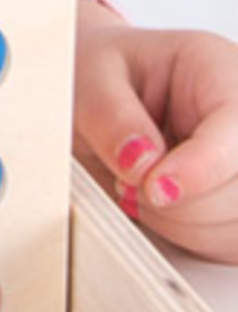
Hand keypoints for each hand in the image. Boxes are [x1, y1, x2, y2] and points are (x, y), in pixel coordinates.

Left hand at [72, 0, 237, 263]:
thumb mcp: (89, 77)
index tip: (155, 188)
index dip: (202, 167)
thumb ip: (110, 115)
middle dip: (182, 202)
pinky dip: (193, 239)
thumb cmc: (103, 77)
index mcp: (218, 69)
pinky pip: (232, 242)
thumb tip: (141, 162)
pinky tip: (165, 209)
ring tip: (141, 189)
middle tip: (129, 181)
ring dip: (183, 224)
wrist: (102, 95)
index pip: (237, 124)